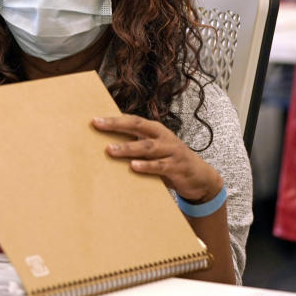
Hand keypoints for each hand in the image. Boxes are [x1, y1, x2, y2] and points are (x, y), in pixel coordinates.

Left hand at [92, 115, 222, 202]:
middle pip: (138, 126)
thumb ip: (137, 146)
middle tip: (98, 125)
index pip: (132, 120)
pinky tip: (134, 167)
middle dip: (116, 124)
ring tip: (110, 150)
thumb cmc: (171, 161)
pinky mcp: (177, 167)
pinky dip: (147, 166)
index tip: (94, 119)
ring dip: (128, 148)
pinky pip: (160, 166)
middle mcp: (163, 136)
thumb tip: (107, 146)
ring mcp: (171, 150)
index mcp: (155, 130)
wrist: (201, 177)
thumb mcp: (155, 151)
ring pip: (147, 146)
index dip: (114, 119)